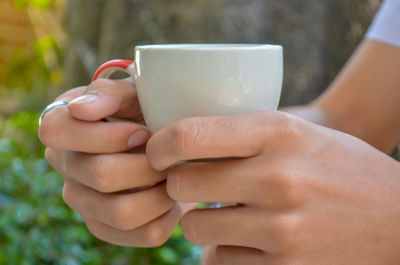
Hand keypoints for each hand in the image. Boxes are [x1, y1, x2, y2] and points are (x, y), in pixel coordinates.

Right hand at [39, 79, 193, 246]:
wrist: (163, 141)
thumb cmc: (143, 111)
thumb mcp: (132, 92)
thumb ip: (107, 94)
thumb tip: (78, 110)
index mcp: (61, 128)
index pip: (57, 133)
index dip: (106, 135)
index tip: (142, 132)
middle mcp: (66, 166)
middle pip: (101, 175)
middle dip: (146, 164)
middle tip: (168, 156)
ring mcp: (82, 200)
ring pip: (123, 213)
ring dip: (161, 192)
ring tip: (173, 175)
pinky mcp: (106, 226)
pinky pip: (145, 234)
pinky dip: (168, 214)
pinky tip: (171, 196)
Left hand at [146, 111, 399, 263]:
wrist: (396, 216)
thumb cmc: (337, 165)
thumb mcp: (296, 132)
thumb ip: (241, 133)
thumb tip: (179, 145)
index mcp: (277, 132)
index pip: (188, 135)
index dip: (158, 145)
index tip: (156, 153)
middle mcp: (277, 177)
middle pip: (182, 183)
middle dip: (179, 184)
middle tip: (195, 183)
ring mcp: (281, 227)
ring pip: (195, 228)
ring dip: (202, 222)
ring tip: (228, 213)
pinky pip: (220, 259)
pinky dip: (225, 250)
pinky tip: (249, 238)